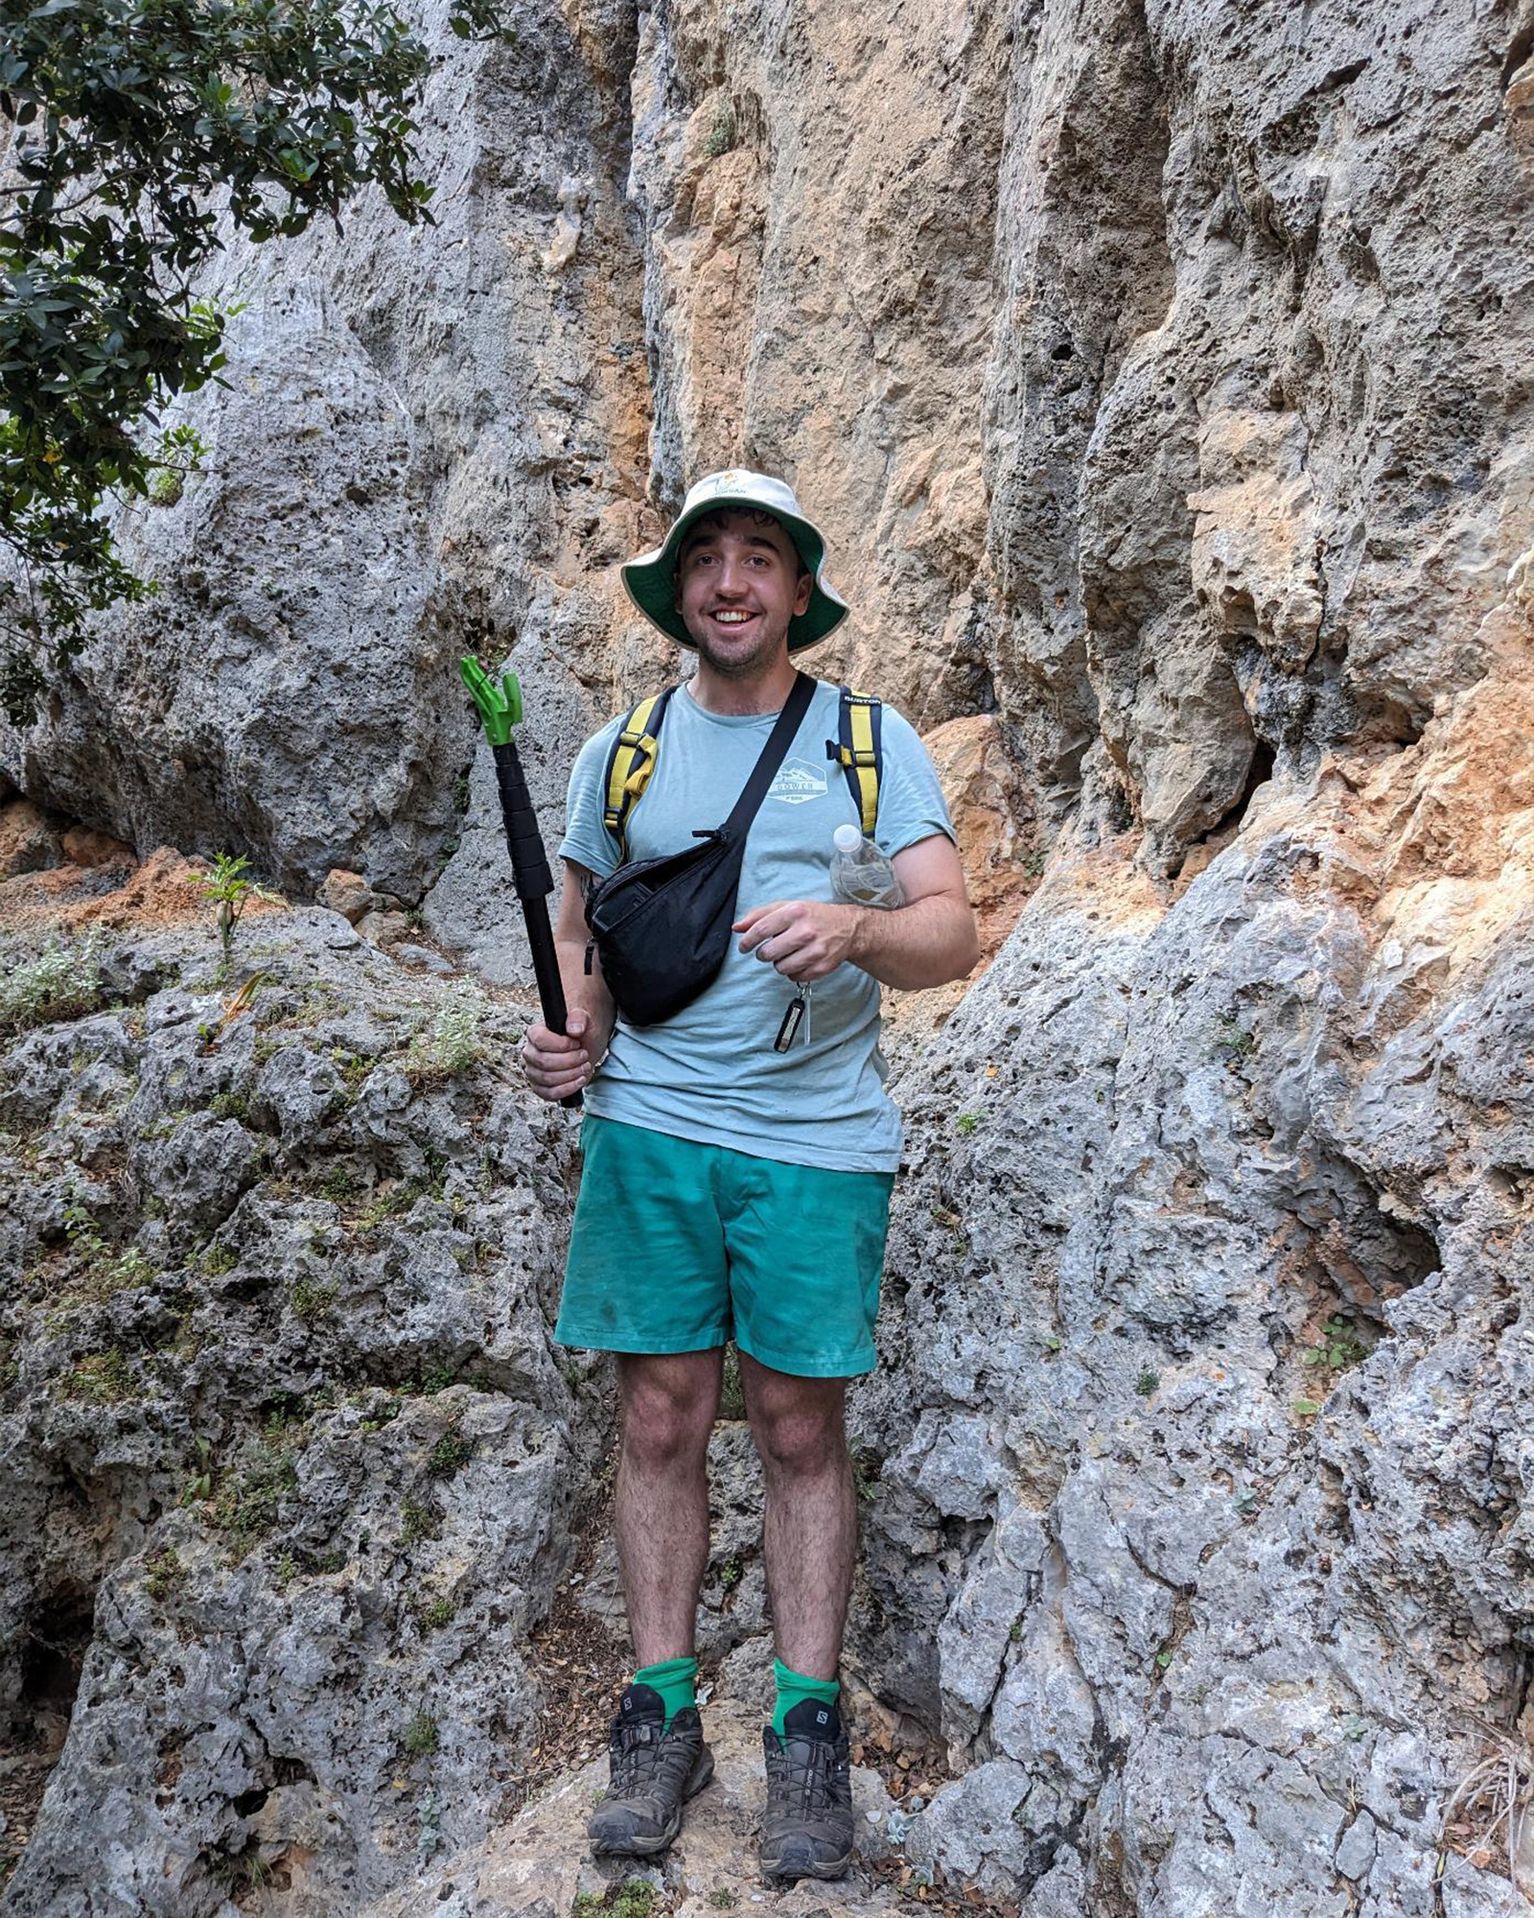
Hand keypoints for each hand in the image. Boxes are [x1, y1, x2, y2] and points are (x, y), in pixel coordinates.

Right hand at [522, 1006, 603, 1102]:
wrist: (585, 1044)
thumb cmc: (581, 1030)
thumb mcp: (582, 1018)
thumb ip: (577, 1018)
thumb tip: (575, 1030)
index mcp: (534, 1033)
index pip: (540, 1040)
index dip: (562, 1044)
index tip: (576, 1043)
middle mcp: (530, 1053)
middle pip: (544, 1062)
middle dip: (570, 1061)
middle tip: (584, 1055)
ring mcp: (533, 1072)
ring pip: (548, 1079)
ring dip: (571, 1075)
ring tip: (585, 1066)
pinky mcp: (541, 1087)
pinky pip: (549, 1094)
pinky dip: (567, 1089)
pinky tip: (580, 1080)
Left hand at [733, 899, 858, 983]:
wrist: (848, 928)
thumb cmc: (813, 916)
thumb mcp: (787, 907)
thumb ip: (760, 915)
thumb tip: (737, 928)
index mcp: (794, 912)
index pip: (760, 930)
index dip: (747, 941)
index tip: (744, 947)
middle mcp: (806, 931)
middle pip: (767, 953)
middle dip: (763, 954)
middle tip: (769, 950)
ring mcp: (816, 951)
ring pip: (780, 968)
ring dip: (779, 963)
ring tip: (787, 954)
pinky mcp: (822, 967)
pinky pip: (795, 976)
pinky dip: (793, 972)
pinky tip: (799, 961)